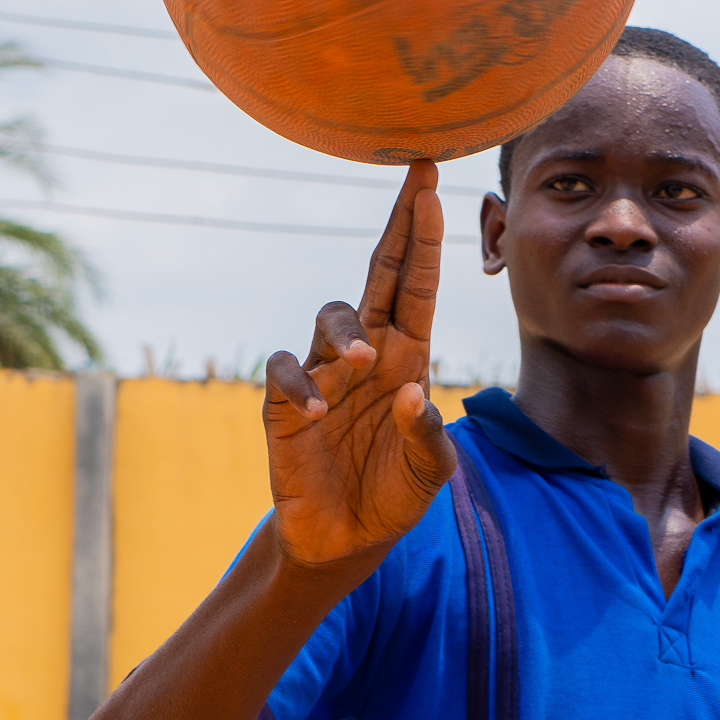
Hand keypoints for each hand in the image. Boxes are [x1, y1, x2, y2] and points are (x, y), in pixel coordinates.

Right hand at [262, 163, 458, 569]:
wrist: (345, 540)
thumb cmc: (393, 495)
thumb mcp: (428, 474)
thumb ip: (428, 438)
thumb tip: (413, 393)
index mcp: (409, 358)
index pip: (419, 285)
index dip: (426, 237)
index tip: (434, 186)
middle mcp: (368, 353)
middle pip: (381, 274)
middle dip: (400, 226)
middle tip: (419, 179)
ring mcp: (325, 373)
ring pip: (332, 316)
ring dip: (347, 330)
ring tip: (363, 362)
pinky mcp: (285, 403)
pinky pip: (286, 372)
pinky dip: (300, 384)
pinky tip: (318, 413)